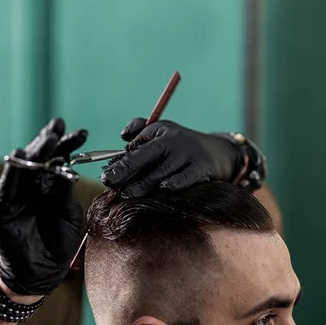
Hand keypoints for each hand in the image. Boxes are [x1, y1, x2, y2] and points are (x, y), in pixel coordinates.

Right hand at [0, 118, 87, 295]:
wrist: (39, 274)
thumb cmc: (58, 245)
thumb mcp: (68, 214)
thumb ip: (64, 191)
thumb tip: (66, 165)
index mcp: (50, 187)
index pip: (58, 160)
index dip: (68, 145)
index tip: (82, 134)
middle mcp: (32, 187)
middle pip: (40, 157)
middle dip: (50, 141)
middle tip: (60, 126)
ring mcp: (15, 196)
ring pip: (23, 166)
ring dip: (34, 150)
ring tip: (48, 138)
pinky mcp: (0, 208)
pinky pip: (6, 185)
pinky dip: (13, 170)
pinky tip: (20, 155)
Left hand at [101, 118, 244, 196]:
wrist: (219, 151)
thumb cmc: (181, 145)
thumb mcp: (162, 131)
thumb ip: (139, 130)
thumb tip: (123, 136)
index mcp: (159, 131)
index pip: (136, 147)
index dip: (120, 163)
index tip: (107, 176)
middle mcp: (173, 141)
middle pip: (145, 157)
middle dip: (126, 171)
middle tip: (110, 183)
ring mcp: (188, 154)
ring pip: (161, 172)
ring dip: (144, 184)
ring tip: (128, 194)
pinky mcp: (201, 168)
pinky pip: (186, 177)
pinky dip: (175, 183)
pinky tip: (164, 188)